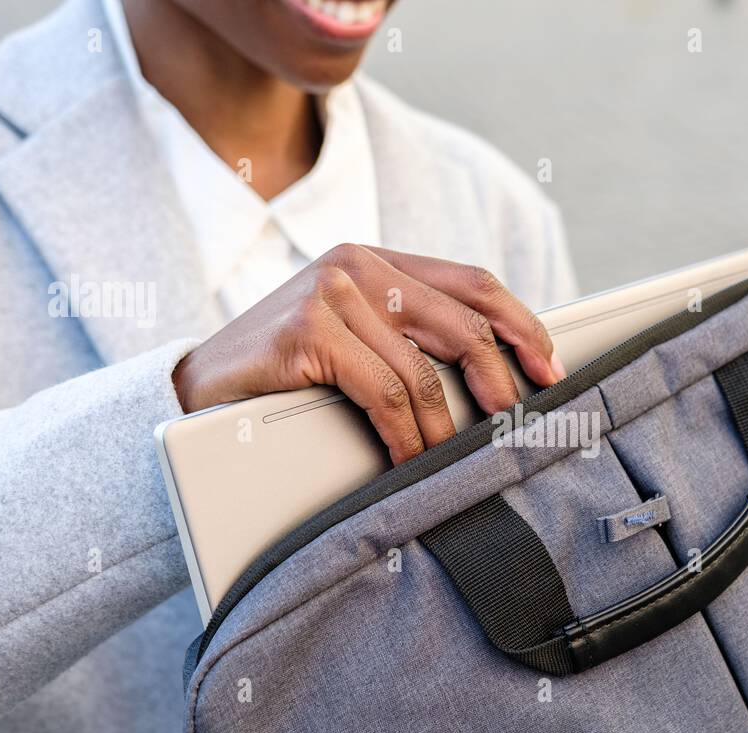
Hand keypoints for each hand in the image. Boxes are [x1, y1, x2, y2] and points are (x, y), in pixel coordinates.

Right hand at [172, 244, 564, 463]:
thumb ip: (406, 334)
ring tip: (453, 455)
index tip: (550, 368)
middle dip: (502, 378)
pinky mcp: (307, 333)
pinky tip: (410, 458)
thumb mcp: (354, 336)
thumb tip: (491, 371)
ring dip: (445, 425)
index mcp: (377, 259)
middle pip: (462, 323)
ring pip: (423, 370)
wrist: (198, 387)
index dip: (522, 326)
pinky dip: (406, 434)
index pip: (473, 283)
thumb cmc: (285, 369)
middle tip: (518, 420)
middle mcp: (357, 265)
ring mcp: (330, 294)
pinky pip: (383, 393)